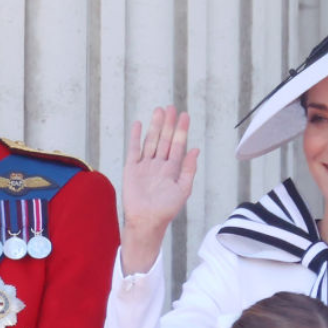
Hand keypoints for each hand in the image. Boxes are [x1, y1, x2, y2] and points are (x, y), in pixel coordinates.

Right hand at [120, 105, 197, 273]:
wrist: (146, 220)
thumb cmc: (166, 209)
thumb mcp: (183, 190)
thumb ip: (189, 169)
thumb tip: (195, 149)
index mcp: (172, 170)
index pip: (178, 145)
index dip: (181, 130)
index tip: (185, 115)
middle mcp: (159, 165)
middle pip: (165, 140)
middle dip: (168, 124)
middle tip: (171, 107)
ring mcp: (145, 166)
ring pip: (151, 141)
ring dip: (155, 127)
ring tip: (159, 111)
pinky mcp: (132, 169)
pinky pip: (134, 150)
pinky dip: (135, 137)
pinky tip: (138, 124)